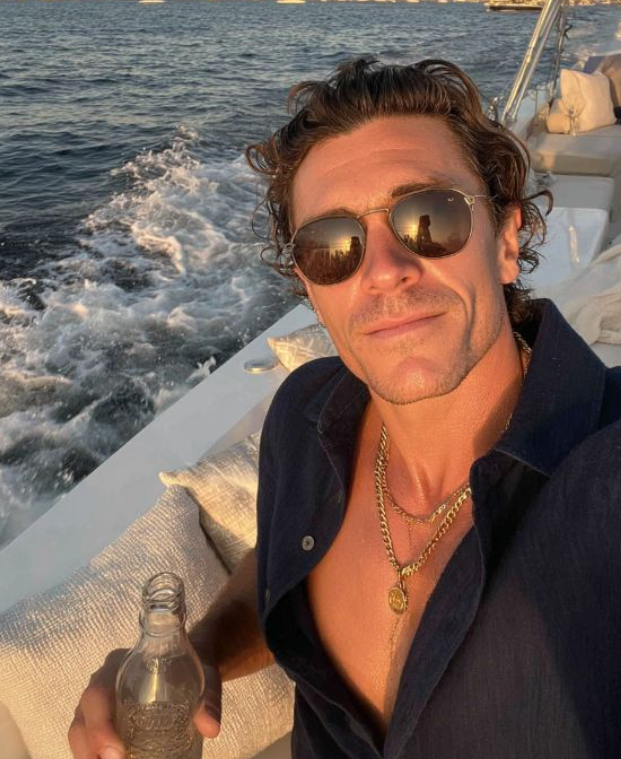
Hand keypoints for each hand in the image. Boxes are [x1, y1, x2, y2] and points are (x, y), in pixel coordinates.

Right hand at [68, 649, 222, 758]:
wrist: (190, 662)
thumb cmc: (191, 664)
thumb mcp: (203, 674)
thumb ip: (209, 696)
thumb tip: (211, 728)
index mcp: (119, 667)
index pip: (96, 695)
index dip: (98, 726)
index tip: (116, 753)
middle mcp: (103, 687)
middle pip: (81, 721)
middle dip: (90, 750)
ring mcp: (102, 709)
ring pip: (80, 736)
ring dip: (90, 756)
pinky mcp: (107, 726)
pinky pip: (91, 743)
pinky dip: (96, 754)